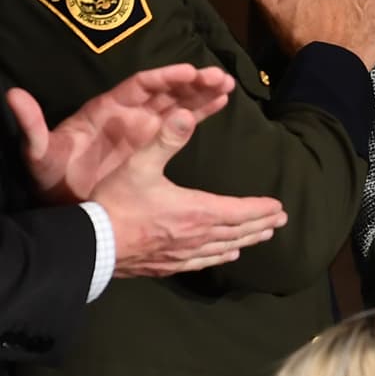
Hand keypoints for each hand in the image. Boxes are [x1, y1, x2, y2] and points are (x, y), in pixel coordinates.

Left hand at [8, 64, 239, 204]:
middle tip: (218, 77)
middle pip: (166, 89)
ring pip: (179, 102)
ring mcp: (145, 125)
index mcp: (107, 109)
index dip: (165, 76)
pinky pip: (184, 120)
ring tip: (227, 85)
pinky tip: (222, 102)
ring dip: (202, 93)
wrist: (65, 203)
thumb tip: (13, 97)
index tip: (189, 72)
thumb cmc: (53, 176)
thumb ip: (31, 127)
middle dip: (192, 82)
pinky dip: (202, 111)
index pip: (141, 85)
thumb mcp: (39, 153)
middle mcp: (130, 112)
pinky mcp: (155, 142)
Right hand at [92, 108, 286, 276]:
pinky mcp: (166, 266)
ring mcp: (181, 254)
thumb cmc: (116, 202)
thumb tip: (187, 114)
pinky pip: (202, 262)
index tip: (279, 206)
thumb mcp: (140, 164)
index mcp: (196, 211)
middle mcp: (195, 236)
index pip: (239, 211)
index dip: (260, 209)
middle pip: (237, 232)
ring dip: (246, 240)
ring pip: (223, 248)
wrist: (89, 244)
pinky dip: (220, 256)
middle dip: (261, 225)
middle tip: (281, 221)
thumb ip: (165, 139)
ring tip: (263, 236)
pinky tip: (228, 256)